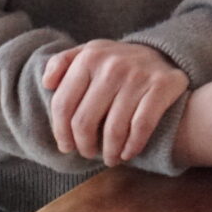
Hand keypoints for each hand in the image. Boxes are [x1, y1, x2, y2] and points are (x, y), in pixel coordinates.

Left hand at [42, 40, 189, 166]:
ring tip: (110, 158)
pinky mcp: (161, 86)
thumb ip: (62, 63)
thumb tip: (47, 84)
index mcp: (89, 56)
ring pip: (113, 129)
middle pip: (85, 121)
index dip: (61, 132)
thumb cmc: (116, 63)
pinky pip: (141, 127)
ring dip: (109, 152)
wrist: (163, 54)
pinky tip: (128, 153)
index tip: (67, 146)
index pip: (63, 105)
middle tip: (88, 153)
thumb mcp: (89, 53)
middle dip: (84, 145)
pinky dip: (133, 146)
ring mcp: (138, 75)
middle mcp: (112, 64)